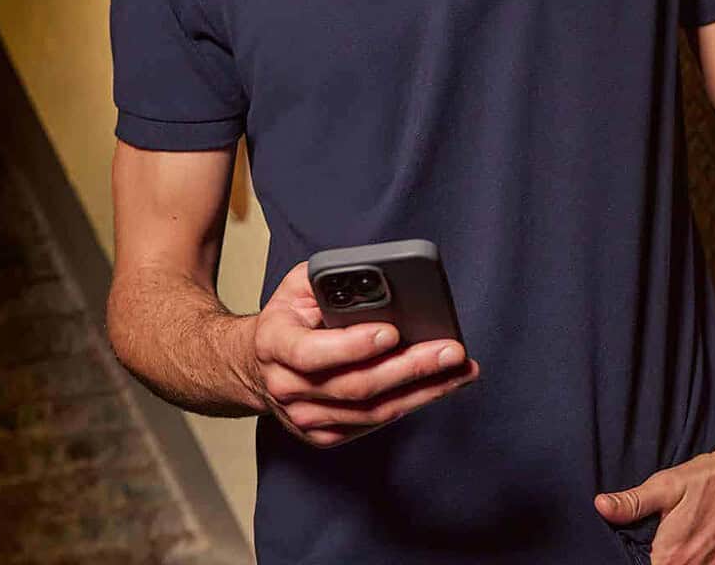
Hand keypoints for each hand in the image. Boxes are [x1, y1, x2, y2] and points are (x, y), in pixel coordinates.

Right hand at [250, 259, 480, 448]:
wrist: (255, 365)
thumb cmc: (288, 316)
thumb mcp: (298, 284)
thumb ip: (330, 279)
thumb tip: (377, 279)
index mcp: (274, 343)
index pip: (312, 353)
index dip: (353, 345)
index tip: (392, 331)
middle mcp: (286, 387)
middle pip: (355, 387)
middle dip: (409, 368)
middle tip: (451, 350)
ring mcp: (304, 418)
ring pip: (371, 412)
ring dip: (422, 391)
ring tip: (459, 369)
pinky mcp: (324, 435)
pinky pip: (373, 424)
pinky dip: (409, 404)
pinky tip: (438, 386)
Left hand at [593, 440, 714, 563]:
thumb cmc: (712, 478)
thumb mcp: (666, 485)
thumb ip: (632, 503)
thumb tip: (600, 506)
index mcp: (673, 559)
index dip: (639, 559)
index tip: (642, 548)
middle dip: (660, 558)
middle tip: (661, 538)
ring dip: (684, 559)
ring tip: (684, 537)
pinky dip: (705, 559)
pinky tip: (702, 541)